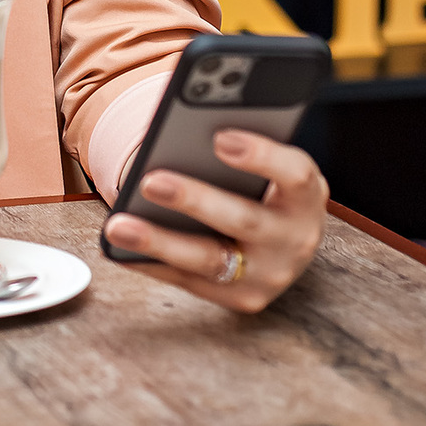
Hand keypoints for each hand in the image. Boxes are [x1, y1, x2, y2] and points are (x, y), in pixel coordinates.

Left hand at [103, 129, 327, 312]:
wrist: (284, 243)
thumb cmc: (267, 188)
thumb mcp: (270, 166)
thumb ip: (238, 145)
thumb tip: (184, 126)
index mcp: (307, 197)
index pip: (295, 174)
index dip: (261, 155)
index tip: (220, 138)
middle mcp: (296, 240)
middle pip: (244, 219)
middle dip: (195, 199)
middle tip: (151, 181)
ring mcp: (270, 276)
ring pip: (209, 259)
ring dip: (159, 241)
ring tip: (118, 225)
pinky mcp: (242, 298)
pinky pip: (189, 281)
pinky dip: (152, 263)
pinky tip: (119, 248)